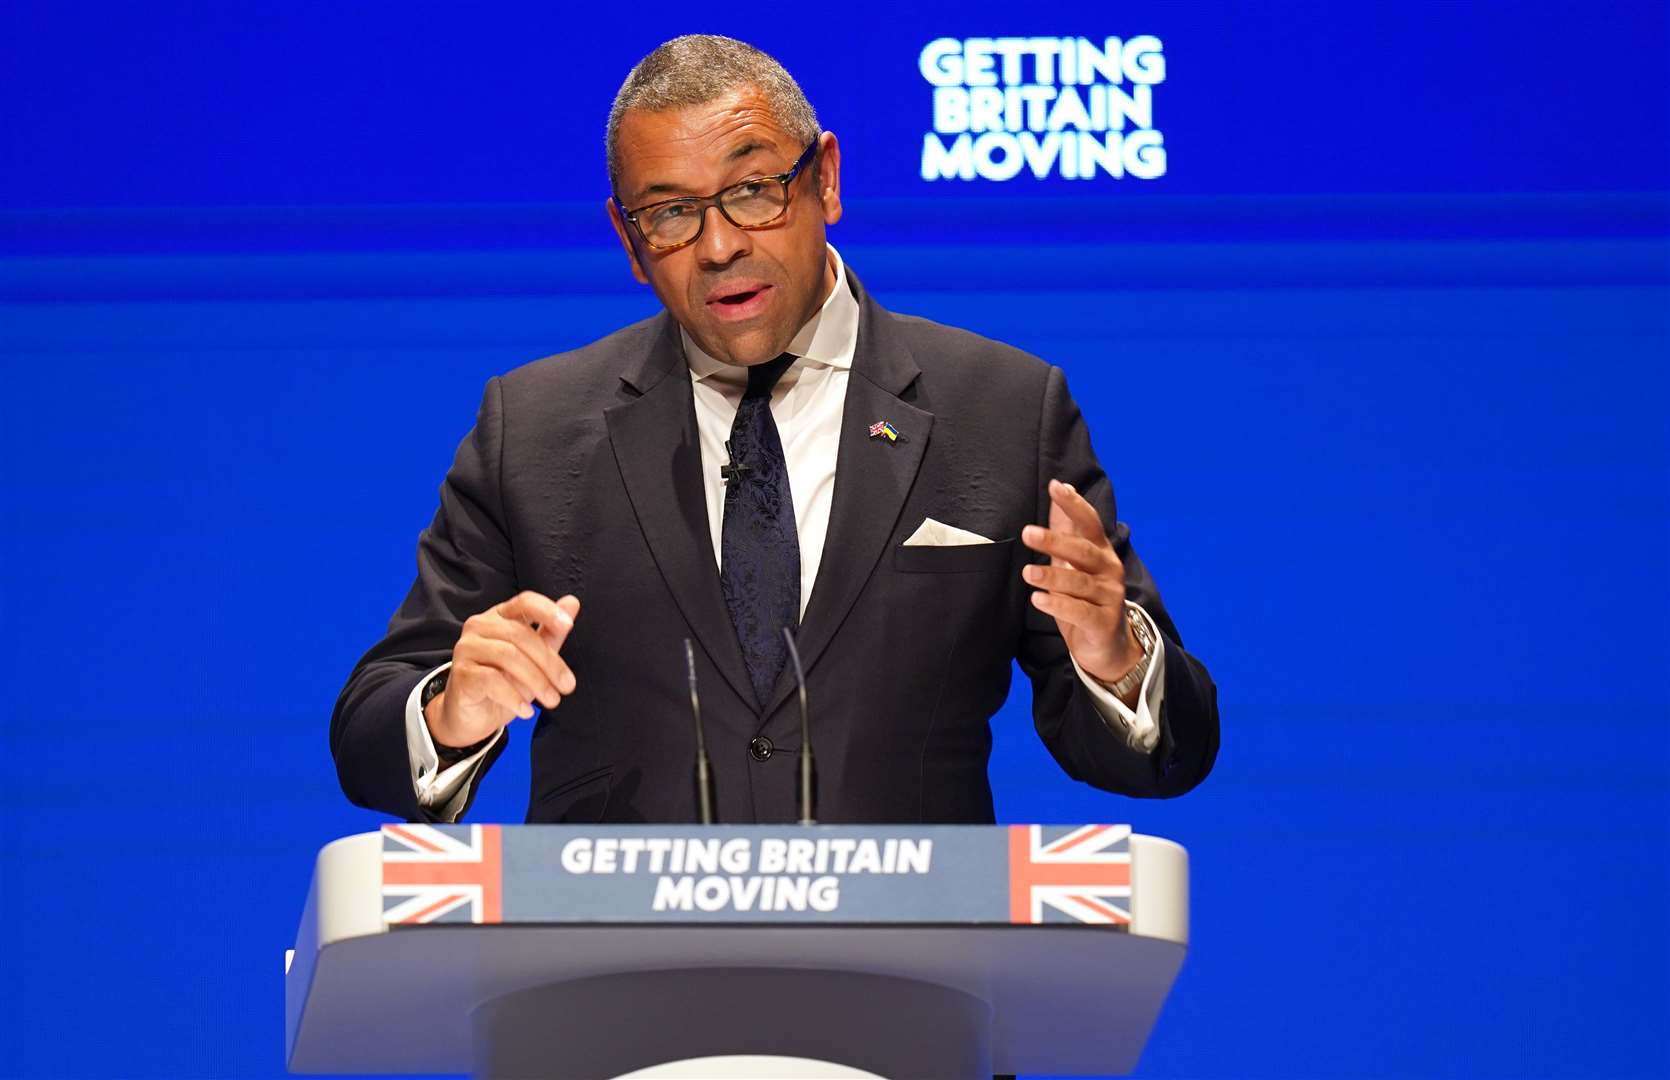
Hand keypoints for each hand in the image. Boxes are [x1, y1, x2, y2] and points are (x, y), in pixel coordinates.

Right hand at [426, 591, 580, 749]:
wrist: (475, 715)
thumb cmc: (505, 682)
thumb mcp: (534, 658)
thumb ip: (551, 632)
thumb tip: (572, 602)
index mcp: (500, 616)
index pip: (524, 602)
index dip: (547, 610)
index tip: (568, 626)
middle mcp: (480, 626)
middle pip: (520, 635)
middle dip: (549, 662)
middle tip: (567, 685)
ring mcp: (467, 647)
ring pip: (508, 656)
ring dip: (536, 681)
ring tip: (552, 700)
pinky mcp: (461, 672)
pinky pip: (491, 680)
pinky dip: (514, 697)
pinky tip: (526, 710)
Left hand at [1020, 479, 1141, 686]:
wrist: (1109, 646)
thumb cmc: (1086, 598)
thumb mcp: (1074, 563)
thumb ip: (1066, 529)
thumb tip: (1059, 488)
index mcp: (1101, 553)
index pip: (1090, 523)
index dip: (1074, 504)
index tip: (1056, 486)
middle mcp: (1109, 571)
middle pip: (1084, 551)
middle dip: (1056, 541)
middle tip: (1027, 533)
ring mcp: (1109, 597)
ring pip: (1080, 583)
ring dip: (1052, 576)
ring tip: (1027, 572)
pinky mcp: (1104, 623)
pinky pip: (1080, 613)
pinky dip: (1059, 606)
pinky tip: (1038, 600)